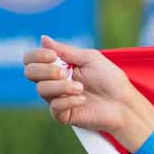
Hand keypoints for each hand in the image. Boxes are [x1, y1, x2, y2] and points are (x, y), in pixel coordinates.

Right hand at [23, 37, 153, 148]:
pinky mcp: (64, 115)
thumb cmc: (110, 79)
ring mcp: (57, 99)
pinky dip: (68, 101)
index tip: (53, 56)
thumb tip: (43, 38)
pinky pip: (54, 107)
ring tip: (81, 88)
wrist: (124, 102)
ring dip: (61, 86)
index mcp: (58, 66)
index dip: (36, 56)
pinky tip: (83, 100)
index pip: (31, 60)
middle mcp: (54, 82)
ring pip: (41, 90)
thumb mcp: (90, 58)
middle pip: (29, 73)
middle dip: (46, 70)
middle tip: (67, 73)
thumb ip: (65, 51)